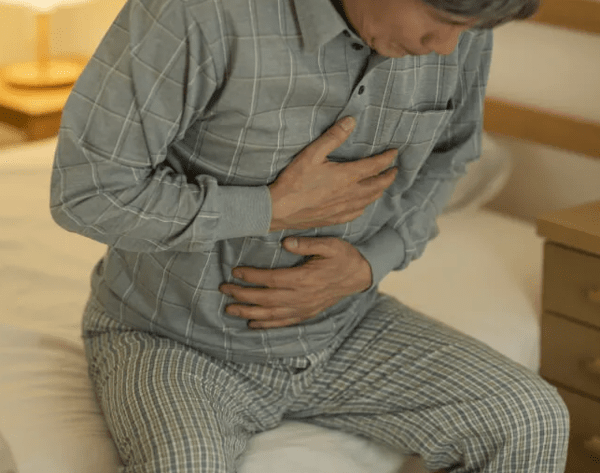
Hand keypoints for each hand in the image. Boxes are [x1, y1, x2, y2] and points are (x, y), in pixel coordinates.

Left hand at [219, 237, 372, 328]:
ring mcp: (304, 308)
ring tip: (229, 309)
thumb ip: (308, 244)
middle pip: (266, 299)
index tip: (235, 272)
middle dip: (242, 295)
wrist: (360, 276)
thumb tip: (286, 241)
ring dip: (249, 312)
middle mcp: (302, 297)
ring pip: (271, 314)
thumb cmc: (343, 257)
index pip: (272, 280)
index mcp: (305, 279)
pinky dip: (266, 325)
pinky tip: (252, 324)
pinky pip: (283, 322)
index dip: (252, 277)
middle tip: (223, 289)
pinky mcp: (307, 313)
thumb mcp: (330, 245)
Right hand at [269, 116, 397, 231]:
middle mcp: (350, 194)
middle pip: (378, 185)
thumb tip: (351, 121)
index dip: (387, 158)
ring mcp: (344, 208)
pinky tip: (363, 204)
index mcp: (346, 176)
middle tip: (395, 170)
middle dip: (389, 177)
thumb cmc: (294, 181)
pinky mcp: (335, 218)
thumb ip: (333, 137)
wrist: (279, 209)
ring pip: (369, 200)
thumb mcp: (312, 154)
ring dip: (379, 191)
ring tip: (382, 185)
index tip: (394, 153)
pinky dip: (364, 205)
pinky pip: (357, 213)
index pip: (375, 165)